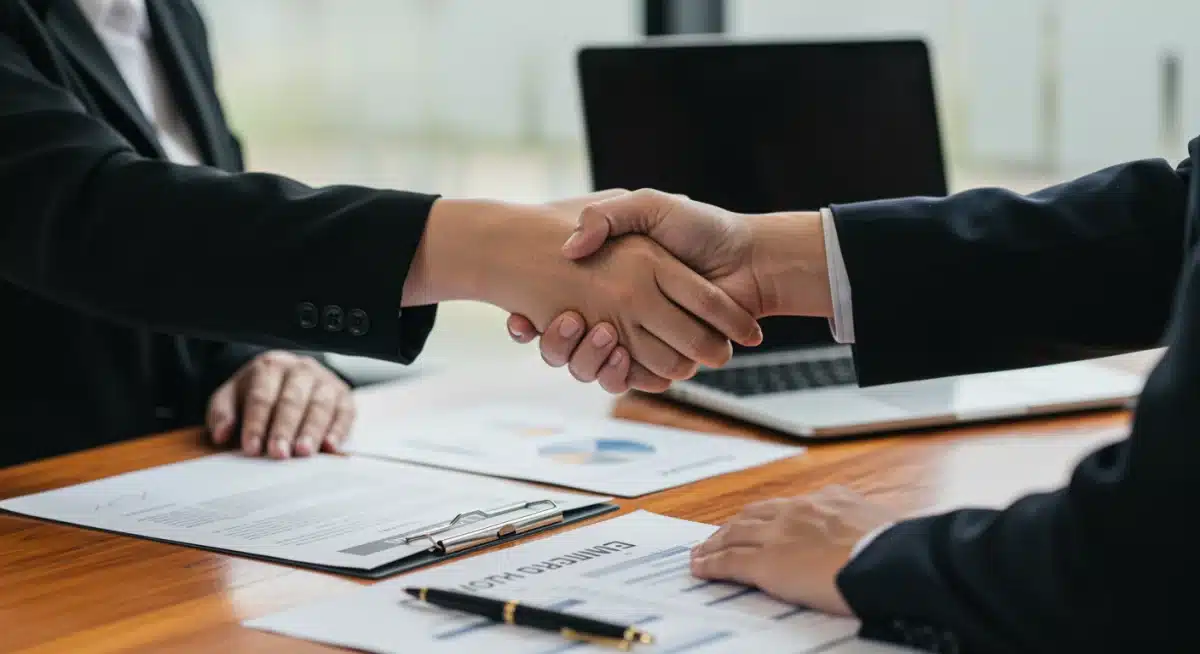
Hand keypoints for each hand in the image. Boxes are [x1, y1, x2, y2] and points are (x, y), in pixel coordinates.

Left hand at [206, 351, 353, 458]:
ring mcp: (324, 381)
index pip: (262, 396)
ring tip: (303, 452)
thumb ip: (222, 413)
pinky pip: (344, 412)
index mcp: (270, 367)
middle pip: (292, 400)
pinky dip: (338, 430)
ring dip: (312, 431)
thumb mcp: (231, 397)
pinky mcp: (343, 395)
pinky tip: (330, 446)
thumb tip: (222, 433)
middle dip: (284, 429)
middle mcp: (300, 369)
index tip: (251, 448)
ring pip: (320, 405)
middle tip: (279, 454)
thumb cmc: (259, 392)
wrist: (288, 376)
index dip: (256, 424)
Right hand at [411, 193, 761, 382]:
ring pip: (590, 366)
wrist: (752, 259)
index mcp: (608, 279)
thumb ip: (608, 216)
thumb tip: (570, 246)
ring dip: (583, 358)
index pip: (554, 305)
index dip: (529, 319)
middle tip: (554, 323)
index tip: (517, 319)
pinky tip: (616, 352)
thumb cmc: (703, 228)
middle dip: (552, 341)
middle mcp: (617, 312)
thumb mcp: (649, 206)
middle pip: (564, 344)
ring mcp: (638, 337)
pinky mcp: (662, 358)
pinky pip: (628, 378)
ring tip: (593, 332)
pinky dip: (617, 372)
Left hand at [689, 486, 897, 615]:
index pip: (790, 506)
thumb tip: (879, 540)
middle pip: (755, 514)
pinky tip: (701, 568)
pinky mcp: (767, 563)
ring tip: (703, 551)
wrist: (889, 563)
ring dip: (715, 542)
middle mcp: (799, 511)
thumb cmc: (898, 551)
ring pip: (735, 534)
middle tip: (721, 535)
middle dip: (735, 525)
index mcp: (830, 500)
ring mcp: (780, 535)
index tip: (761, 522)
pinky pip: (729, 562)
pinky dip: (711, 564)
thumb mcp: (885, 526)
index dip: (769, 516)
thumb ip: (868, 528)